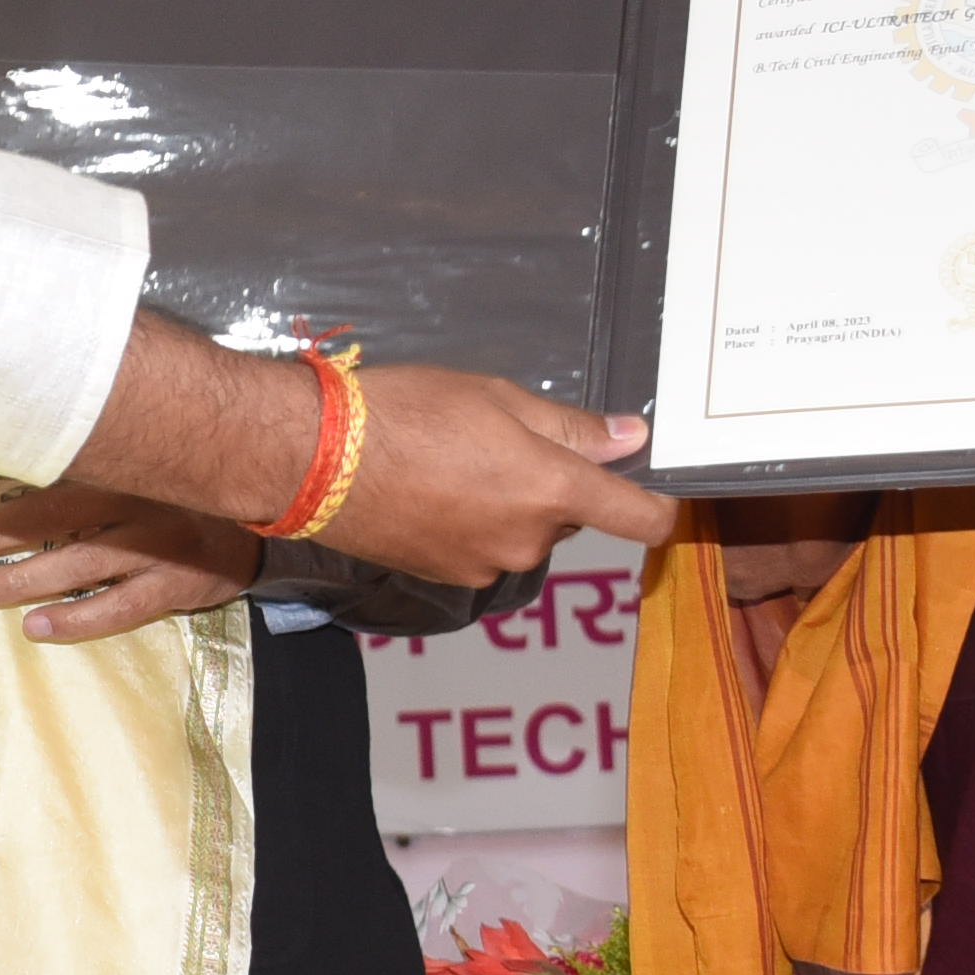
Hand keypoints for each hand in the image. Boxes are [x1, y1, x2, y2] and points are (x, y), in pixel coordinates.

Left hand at [0, 483, 260, 644]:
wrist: (262, 526)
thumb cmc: (179, 498)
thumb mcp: (138, 474)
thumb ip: (83, 475)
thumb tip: (1, 474)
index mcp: (124, 466)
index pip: (49, 473)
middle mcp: (139, 498)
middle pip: (57, 514)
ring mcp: (160, 543)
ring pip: (82, 562)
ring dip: (26, 579)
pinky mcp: (178, 584)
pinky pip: (121, 605)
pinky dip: (78, 618)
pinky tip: (38, 627)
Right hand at [324, 365, 679, 583]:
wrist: (312, 460)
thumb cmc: (403, 412)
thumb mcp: (495, 397)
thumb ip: (570, 426)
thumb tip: (631, 438)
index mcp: (550, 489)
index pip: (640, 519)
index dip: (661, 508)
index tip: (657, 491)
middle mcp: (527, 541)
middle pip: (567, 517)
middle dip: (548, 485)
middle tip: (495, 439)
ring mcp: (485, 565)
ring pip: (522, 533)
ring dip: (505, 505)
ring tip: (448, 461)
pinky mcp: (447, 578)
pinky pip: (481, 549)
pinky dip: (469, 524)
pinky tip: (426, 490)